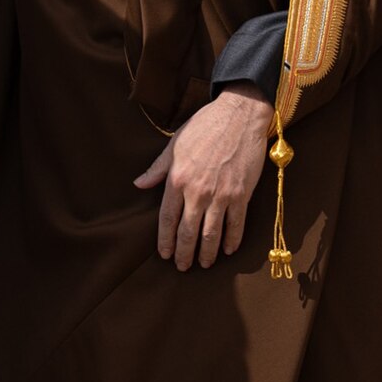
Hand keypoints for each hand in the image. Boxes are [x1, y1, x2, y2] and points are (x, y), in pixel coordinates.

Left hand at [133, 83, 272, 270]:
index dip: (165, 240)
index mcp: (178, 179)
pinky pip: (236, 225)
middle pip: (188, 232)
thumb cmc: (205, 126)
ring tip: (205, 263)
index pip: (167, 219)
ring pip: (211, 234)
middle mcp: (198, 191)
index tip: (164, 254)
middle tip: (183, 266)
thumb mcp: (175, 144)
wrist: (239, 115)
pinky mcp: (242, 194)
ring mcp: (221, 195)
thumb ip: (158, 169)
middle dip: (184, 253)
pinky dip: (232, 240)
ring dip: (207, 253)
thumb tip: (139, 184)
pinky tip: (228, 249)